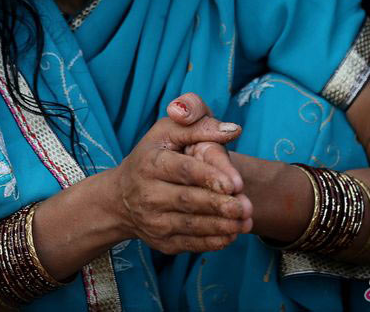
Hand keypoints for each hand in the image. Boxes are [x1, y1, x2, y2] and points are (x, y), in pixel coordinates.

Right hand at [109, 94, 252, 253]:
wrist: (122, 197)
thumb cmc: (154, 155)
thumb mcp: (168, 131)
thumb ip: (199, 124)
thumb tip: (233, 130)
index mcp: (150, 162)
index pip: (181, 169)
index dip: (209, 176)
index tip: (235, 183)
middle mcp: (147, 193)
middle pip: (188, 200)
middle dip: (220, 204)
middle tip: (247, 206)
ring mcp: (153, 220)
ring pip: (192, 225)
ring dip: (223, 225)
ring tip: (246, 220)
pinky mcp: (161, 242)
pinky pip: (191, 244)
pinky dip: (215, 241)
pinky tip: (233, 233)